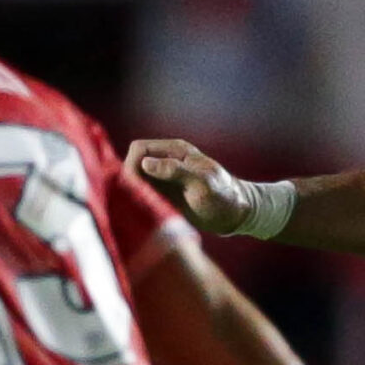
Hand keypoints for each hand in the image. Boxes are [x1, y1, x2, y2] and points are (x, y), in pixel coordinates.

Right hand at [125, 137, 253, 233]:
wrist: (235, 215)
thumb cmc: (223, 197)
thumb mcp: (202, 184)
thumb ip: (175, 171)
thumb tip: (145, 163)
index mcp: (175, 151)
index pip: (139, 149)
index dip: (132, 165)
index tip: (136, 186)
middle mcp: (165, 162)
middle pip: (132, 165)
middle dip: (129, 182)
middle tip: (140, 202)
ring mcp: (163, 180)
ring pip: (134, 182)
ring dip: (132, 194)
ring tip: (142, 211)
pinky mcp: (163, 196)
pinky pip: (141, 196)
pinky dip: (138, 204)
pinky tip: (144, 216)